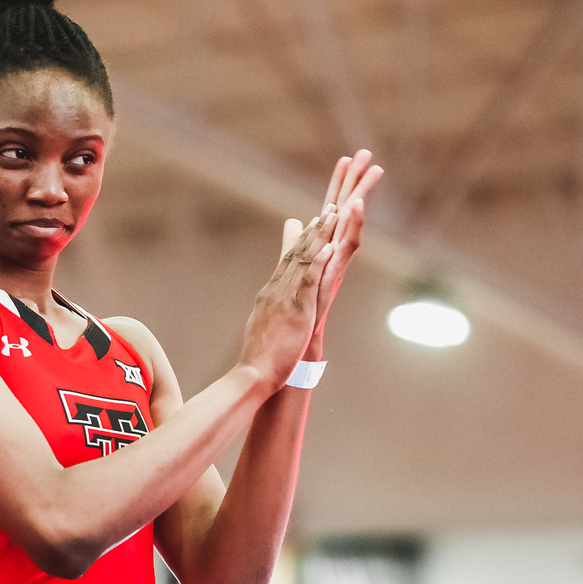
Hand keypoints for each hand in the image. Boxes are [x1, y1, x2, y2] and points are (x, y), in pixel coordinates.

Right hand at [238, 205, 337, 388]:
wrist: (252, 374)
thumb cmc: (258, 359)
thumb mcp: (263, 328)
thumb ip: (269, 313)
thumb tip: (270, 308)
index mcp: (269, 295)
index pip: (286, 263)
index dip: (299, 242)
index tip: (310, 224)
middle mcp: (275, 291)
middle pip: (294, 255)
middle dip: (312, 231)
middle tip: (325, 210)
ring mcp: (285, 299)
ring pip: (302, 261)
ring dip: (317, 237)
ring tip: (330, 216)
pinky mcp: (296, 310)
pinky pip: (308, 281)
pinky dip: (318, 262)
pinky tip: (327, 247)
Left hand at [307, 149, 381, 341]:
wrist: (292, 348)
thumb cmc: (296, 315)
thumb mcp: (294, 271)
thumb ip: (295, 244)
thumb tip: (294, 221)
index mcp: (323, 252)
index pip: (332, 213)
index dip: (339, 186)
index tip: (347, 158)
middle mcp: (332, 258)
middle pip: (346, 215)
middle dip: (356, 184)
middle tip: (367, 154)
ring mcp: (334, 270)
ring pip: (350, 230)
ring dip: (358, 204)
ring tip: (369, 174)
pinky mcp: (331, 284)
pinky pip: (342, 254)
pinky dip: (347, 231)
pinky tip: (351, 209)